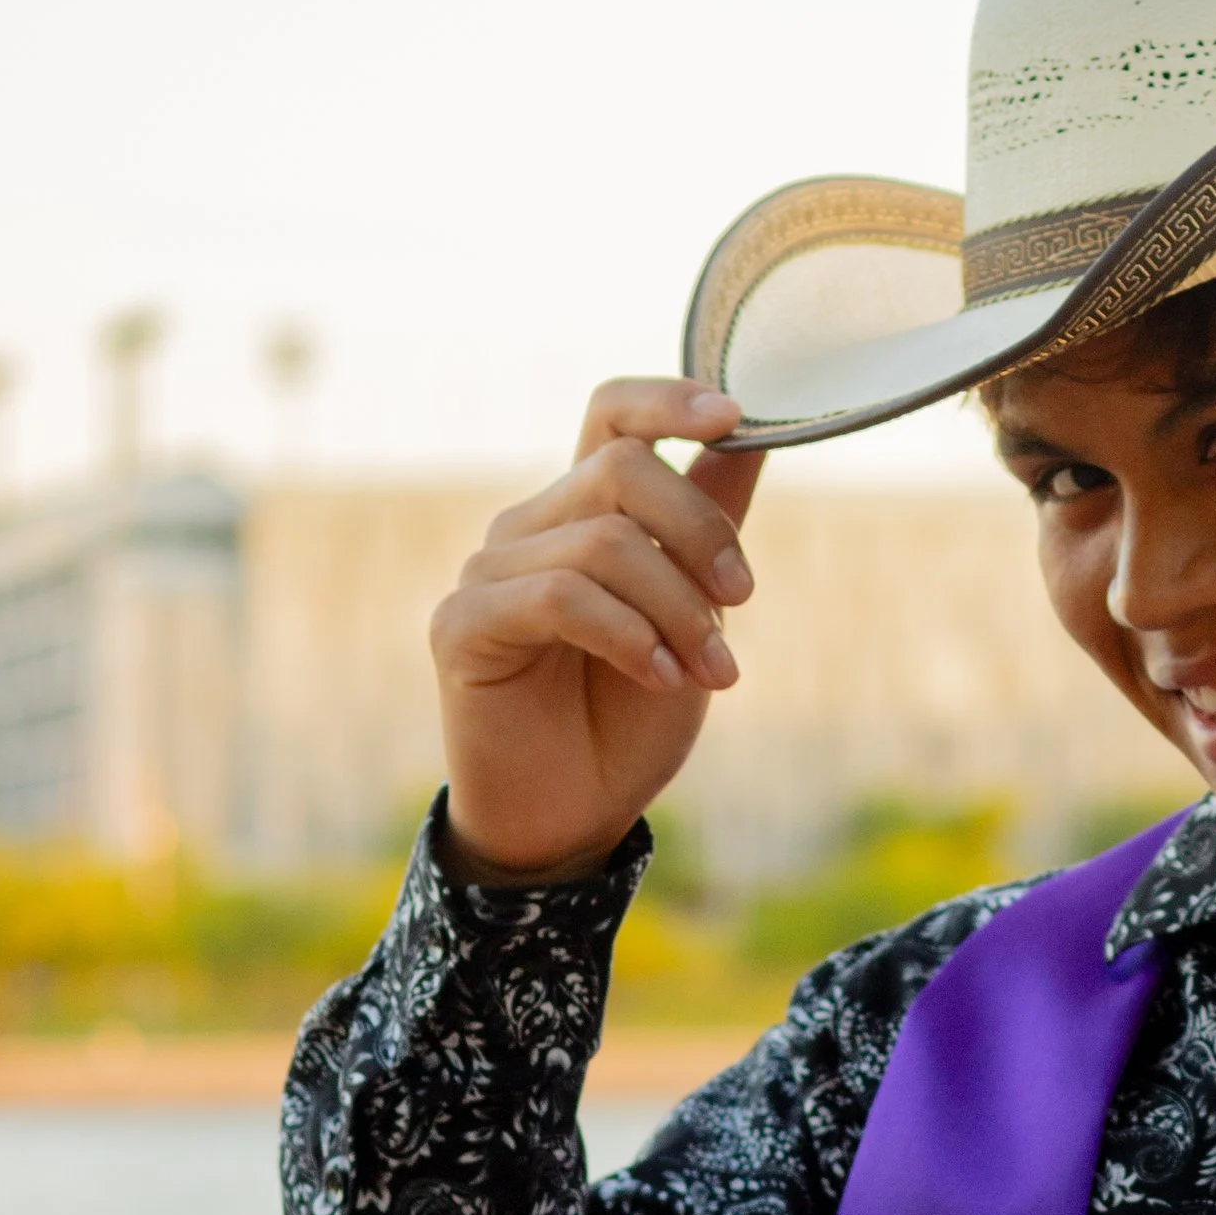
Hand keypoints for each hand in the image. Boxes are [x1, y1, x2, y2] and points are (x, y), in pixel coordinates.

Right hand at [430, 378, 765, 882]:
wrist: (574, 814)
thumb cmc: (629, 718)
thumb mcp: (694, 615)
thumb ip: (710, 524)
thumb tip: (751, 434)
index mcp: (584, 514)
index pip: (612, 416)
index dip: (668, 399)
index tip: (734, 414)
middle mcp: (530, 526)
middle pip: (622, 471)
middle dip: (700, 535)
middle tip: (741, 605)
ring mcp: (489, 572)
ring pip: (603, 542)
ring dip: (676, 609)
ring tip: (711, 671)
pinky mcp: (465, 625)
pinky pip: (560, 596)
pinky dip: (628, 635)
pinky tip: (660, 679)